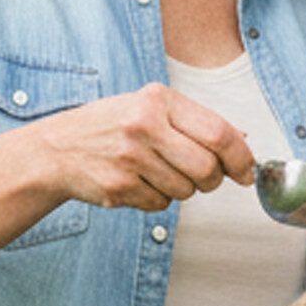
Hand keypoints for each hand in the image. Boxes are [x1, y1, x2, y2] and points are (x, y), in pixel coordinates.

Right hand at [32, 82, 258, 211]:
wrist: (58, 148)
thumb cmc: (111, 125)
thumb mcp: (150, 106)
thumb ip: (195, 121)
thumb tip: (243, 140)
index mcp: (157, 100)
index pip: (218, 133)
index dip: (241, 157)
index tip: (248, 171)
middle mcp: (143, 126)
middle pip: (207, 168)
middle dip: (212, 179)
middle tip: (204, 176)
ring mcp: (129, 158)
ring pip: (185, 190)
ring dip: (181, 188)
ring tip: (157, 170)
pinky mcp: (118, 188)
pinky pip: (160, 204)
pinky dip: (157, 198)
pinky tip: (138, 181)